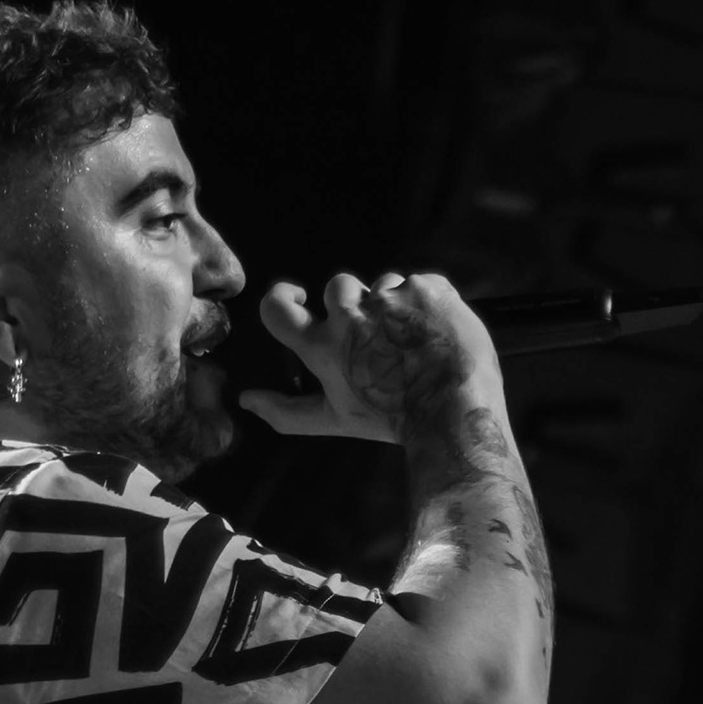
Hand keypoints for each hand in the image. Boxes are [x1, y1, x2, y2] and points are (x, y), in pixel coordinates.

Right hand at [239, 270, 499, 443]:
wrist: (457, 414)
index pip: (277, 307)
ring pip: (383, 283)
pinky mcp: (427, 288)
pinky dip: (428, 304)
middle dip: (356, 304)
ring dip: (393, 303)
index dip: (284, 296)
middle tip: (382, 337)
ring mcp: (390, 297)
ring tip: (415, 339)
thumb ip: (287, 411)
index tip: (302, 299)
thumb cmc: (393, 421)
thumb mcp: (336, 420)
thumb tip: (245, 400)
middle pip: (337, 286)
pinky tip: (439, 332)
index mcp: (323, 346)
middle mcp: (350, 315)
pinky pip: (420, 284)